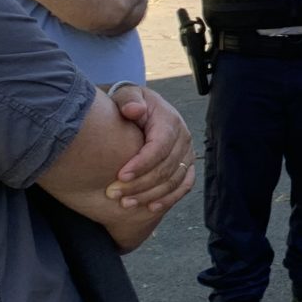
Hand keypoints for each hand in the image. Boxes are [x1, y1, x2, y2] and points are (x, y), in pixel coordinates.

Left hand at [105, 86, 195, 212]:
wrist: (142, 108)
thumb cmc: (130, 103)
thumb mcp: (127, 95)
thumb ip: (128, 100)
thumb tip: (135, 110)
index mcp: (170, 121)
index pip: (160, 147)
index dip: (142, 164)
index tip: (120, 176)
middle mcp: (183, 138)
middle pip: (166, 168)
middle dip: (140, 184)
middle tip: (113, 194)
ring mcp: (188, 154)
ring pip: (174, 181)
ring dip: (150, 195)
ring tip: (125, 203)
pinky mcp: (187, 166)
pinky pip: (184, 186)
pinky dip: (169, 199)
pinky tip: (150, 207)